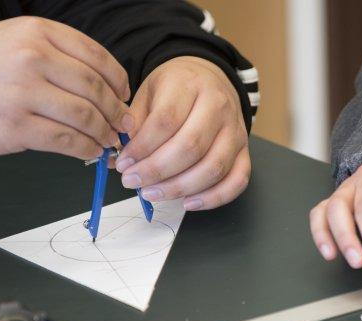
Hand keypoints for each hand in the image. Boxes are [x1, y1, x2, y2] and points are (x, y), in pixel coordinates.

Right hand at [0, 17, 131, 158]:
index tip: (124, 96)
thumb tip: (106, 86)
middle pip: (95, 90)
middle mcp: (32, 59)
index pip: (97, 57)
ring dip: (104, 133)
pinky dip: (85, 149)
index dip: (118, 81)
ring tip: (108, 140)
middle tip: (123, 124)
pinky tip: (89, 151)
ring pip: (84, 117)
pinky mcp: (15, 128)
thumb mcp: (15, 40)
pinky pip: (65, 142)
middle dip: (116, 112)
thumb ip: (58, 55)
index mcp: (37, 33)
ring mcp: (22, 95)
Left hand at [115, 56, 249, 210]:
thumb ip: (134, 123)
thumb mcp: (148, 92)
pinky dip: (214, 198)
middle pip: (190, 146)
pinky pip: (237, 180)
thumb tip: (117, 157)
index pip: (166, 121)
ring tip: (152, 194)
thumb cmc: (175, 88)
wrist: (209, 77)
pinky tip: (188, 202)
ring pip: (213, 167)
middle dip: (156, 171)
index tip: (123, 163)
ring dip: (179, 187)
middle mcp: (218, 106)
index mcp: (190, 85)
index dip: (142, 148)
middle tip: (132, 182)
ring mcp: (236, 130)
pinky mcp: (244, 151)